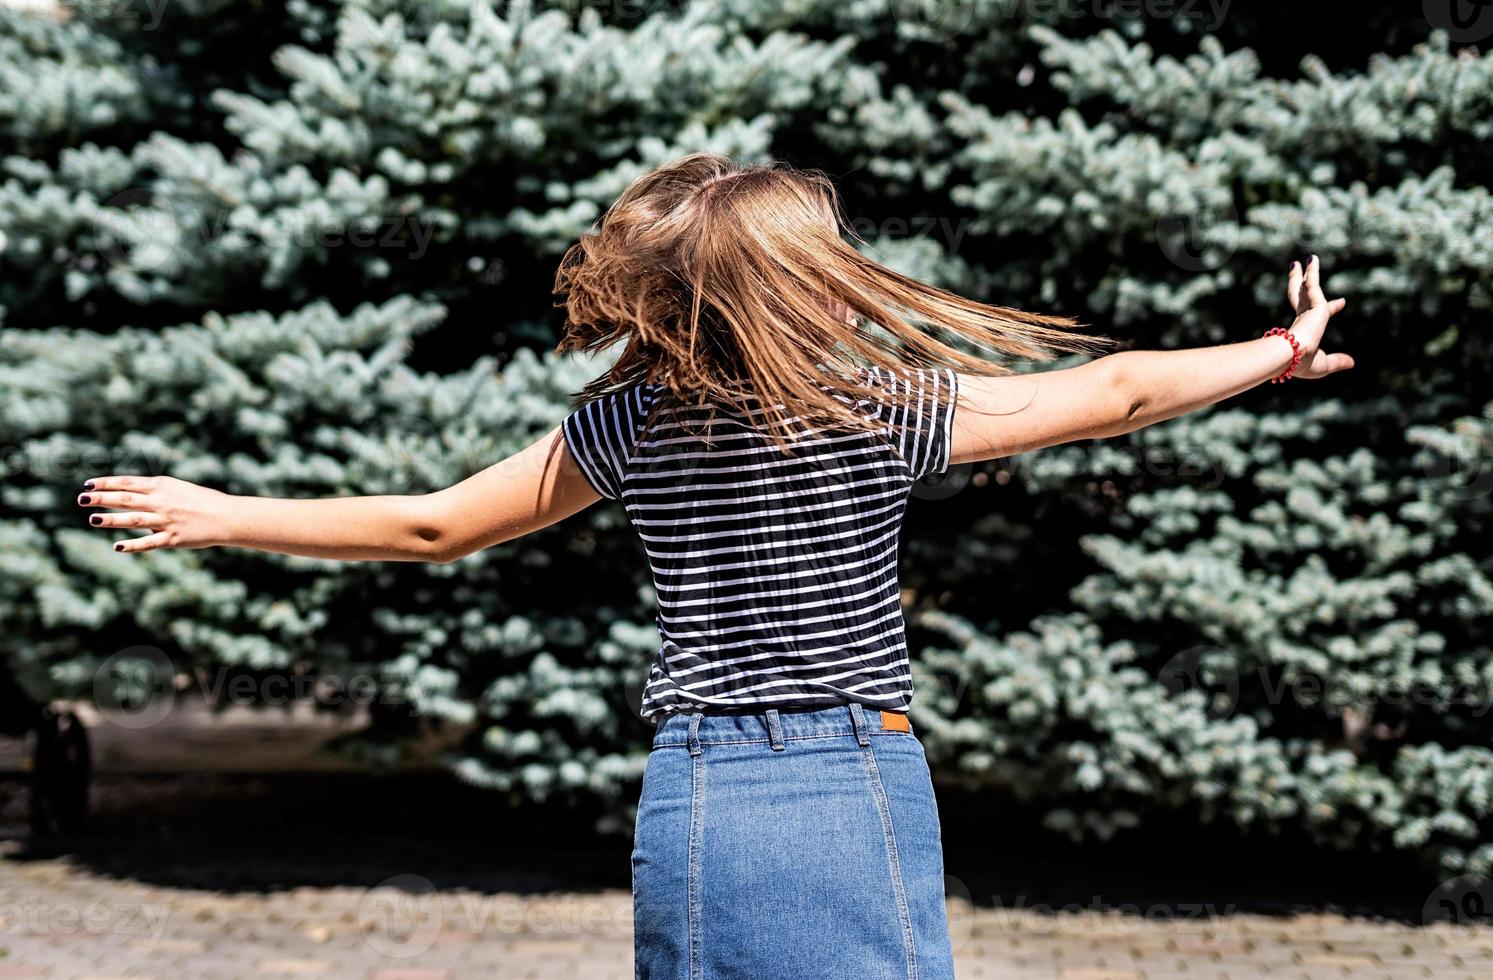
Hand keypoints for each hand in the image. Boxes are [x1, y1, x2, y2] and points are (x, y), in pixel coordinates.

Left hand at [77, 475, 229, 553]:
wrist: (227, 516)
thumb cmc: (204, 501)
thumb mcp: (179, 488)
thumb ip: (156, 493)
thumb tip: (133, 497)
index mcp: (163, 486)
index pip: (128, 483)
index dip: (106, 483)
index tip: (88, 485)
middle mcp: (162, 502)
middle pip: (125, 499)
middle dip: (101, 499)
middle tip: (81, 499)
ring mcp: (166, 521)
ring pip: (133, 520)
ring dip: (111, 520)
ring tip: (92, 520)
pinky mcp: (172, 539)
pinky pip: (149, 542)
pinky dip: (133, 545)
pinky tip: (117, 546)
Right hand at [1284, 255, 1353, 378]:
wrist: (1290, 355)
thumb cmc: (1302, 363)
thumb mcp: (1324, 364)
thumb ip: (1337, 361)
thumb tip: (1351, 363)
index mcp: (1304, 331)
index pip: (1315, 314)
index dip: (1331, 307)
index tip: (1342, 302)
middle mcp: (1303, 318)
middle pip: (1301, 295)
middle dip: (1299, 282)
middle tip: (1297, 269)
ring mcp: (1307, 310)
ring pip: (1306, 286)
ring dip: (1308, 272)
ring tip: (1310, 258)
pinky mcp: (1313, 303)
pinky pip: (1313, 284)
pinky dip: (1312, 272)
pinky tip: (1313, 260)